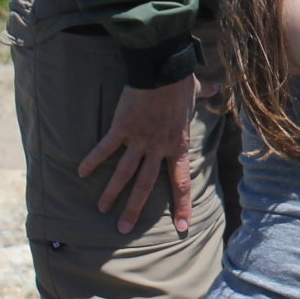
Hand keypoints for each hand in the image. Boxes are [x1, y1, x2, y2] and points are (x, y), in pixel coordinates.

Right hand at [79, 78, 196, 235]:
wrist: (162, 68)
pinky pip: (105, 148)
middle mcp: (158, 148)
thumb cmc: (179, 80)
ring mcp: (138, 139)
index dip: (182, 205)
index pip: (181, 182)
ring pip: (124, 173)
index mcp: (178, 145)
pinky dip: (92, 160)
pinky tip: (81, 173)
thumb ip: (207, 92)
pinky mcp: (121, 128)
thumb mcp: (197, 91)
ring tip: (102, 209)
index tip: (183, 227)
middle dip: (135, 209)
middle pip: (145, 185)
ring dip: (112, 192)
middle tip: (124, 229)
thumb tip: (218, 86)